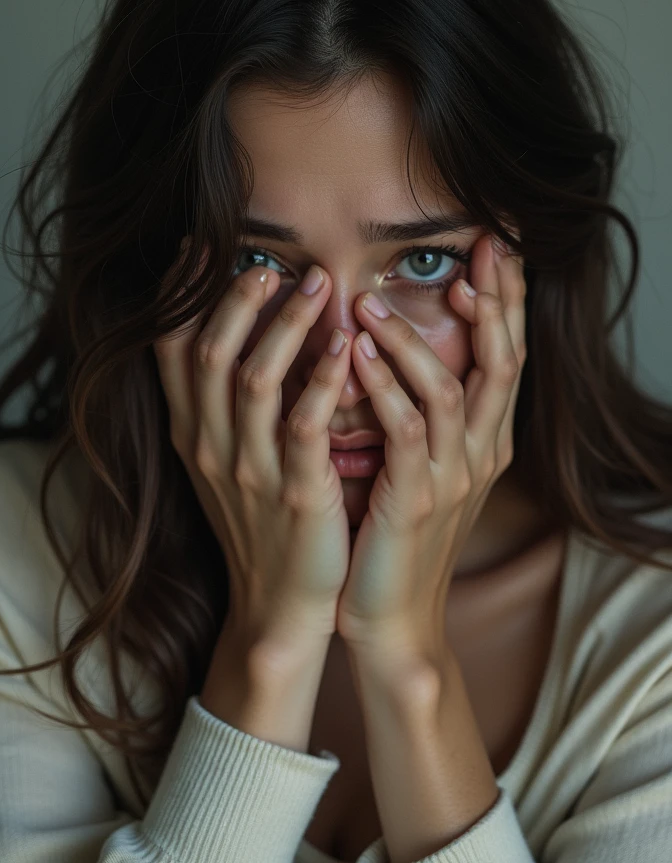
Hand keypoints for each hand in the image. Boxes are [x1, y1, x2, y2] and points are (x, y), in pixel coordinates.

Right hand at [152, 241, 355, 665]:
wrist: (280, 605)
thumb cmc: (262, 525)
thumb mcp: (228, 463)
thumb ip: (226, 405)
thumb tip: (238, 334)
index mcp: (193, 434)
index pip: (171, 351)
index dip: (181, 296)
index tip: (200, 248)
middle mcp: (211, 446)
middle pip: (208, 352)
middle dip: (236, 297)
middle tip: (270, 260)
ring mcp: (250, 470)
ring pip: (253, 379)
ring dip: (285, 325)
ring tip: (317, 284)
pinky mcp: (295, 493)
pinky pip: (303, 426)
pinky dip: (321, 381)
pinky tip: (346, 346)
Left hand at [335, 233, 526, 667]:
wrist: (392, 615)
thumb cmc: (397, 534)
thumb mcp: (422, 466)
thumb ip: (421, 411)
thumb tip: (399, 347)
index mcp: (485, 441)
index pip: (507, 357)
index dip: (506, 302)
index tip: (493, 249)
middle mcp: (481, 453)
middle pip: (502, 362)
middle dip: (494, 301)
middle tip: (481, 248)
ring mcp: (453, 478)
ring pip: (448, 390)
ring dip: (411, 340)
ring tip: (371, 301)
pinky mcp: (414, 500)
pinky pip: (404, 432)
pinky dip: (382, 388)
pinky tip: (356, 355)